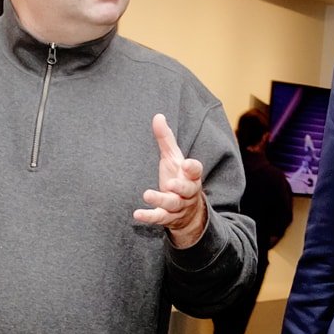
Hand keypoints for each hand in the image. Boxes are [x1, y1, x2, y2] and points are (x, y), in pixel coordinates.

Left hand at [133, 114, 208, 247]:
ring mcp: (178, 206)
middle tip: (171, 183)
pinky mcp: (168, 217)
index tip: (186, 164)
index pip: (196, 171)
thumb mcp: (174, 159)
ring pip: (173, 204)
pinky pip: (160, 218)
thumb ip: (166, 140)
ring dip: (161, 200)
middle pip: (188, 190)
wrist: (188, 213)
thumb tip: (158, 116)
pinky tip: (137, 214)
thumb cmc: (179, 179)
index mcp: (191, 176)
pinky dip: (149, 216)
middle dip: (181, 187)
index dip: (193, 168)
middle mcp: (188, 192)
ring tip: (147, 195)